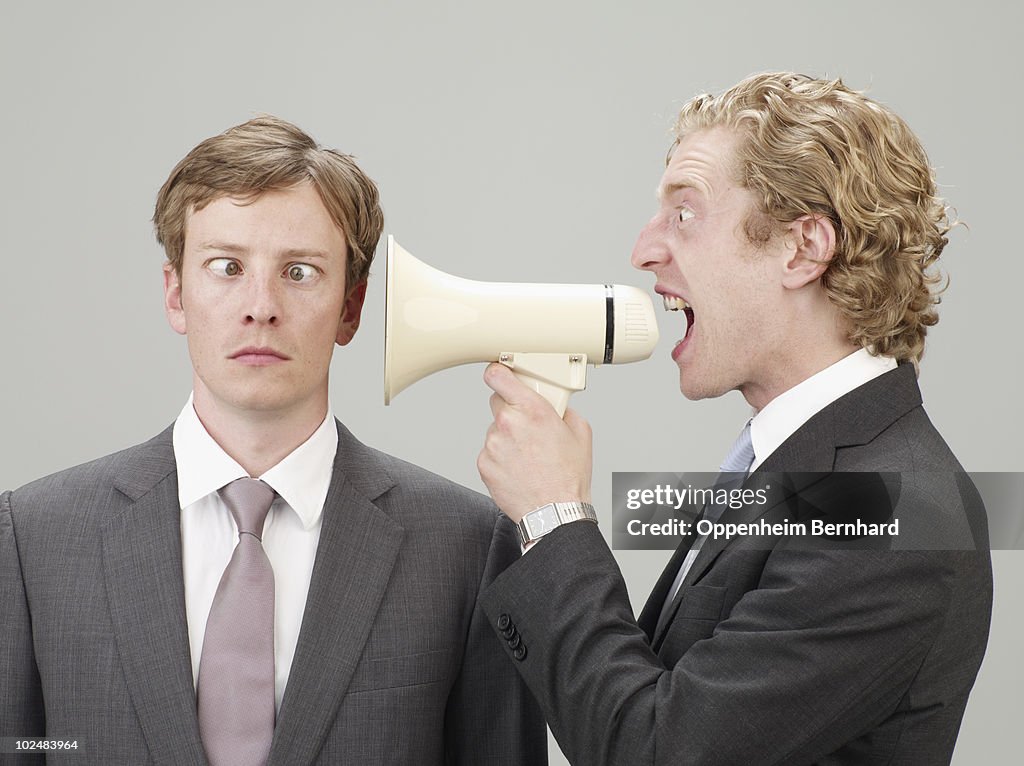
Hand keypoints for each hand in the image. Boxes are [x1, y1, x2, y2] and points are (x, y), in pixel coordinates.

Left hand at [477, 363, 592, 522]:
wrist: (554, 511)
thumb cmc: (568, 476)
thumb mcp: (580, 432)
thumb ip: (563, 410)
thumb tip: (555, 406)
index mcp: (533, 410)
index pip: (499, 376)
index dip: (497, 372)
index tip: (499, 373)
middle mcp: (509, 423)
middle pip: (497, 402)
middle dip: (511, 410)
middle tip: (528, 425)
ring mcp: (494, 444)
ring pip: (495, 430)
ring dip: (508, 437)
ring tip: (528, 456)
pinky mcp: (484, 463)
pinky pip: (490, 452)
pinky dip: (501, 457)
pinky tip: (519, 468)